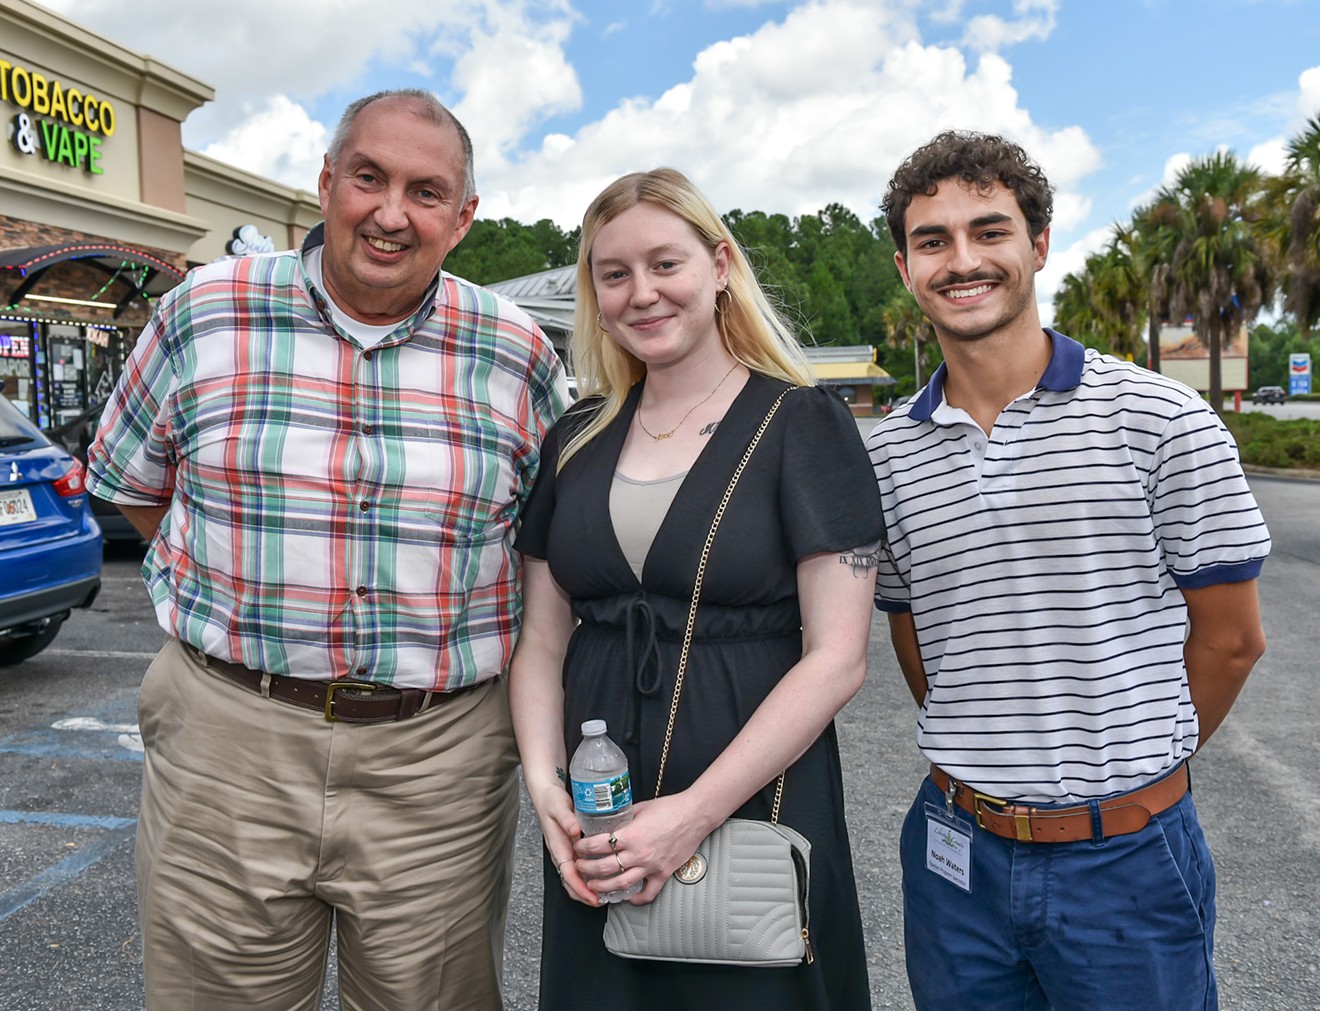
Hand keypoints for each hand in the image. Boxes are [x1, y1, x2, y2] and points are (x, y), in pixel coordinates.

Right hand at [528, 781, 597, 906]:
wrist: (545, 794)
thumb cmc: (551, 801)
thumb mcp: (559, 807)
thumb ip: (566, 818)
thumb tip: (574, 830)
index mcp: (557, 847)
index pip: (568, 875)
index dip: (581, 889)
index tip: (593, 898)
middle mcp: (561, 853)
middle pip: (570, 882)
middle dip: (584, 895)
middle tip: (602, 901)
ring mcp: (565, 852)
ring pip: (575, 877)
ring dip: (587, 888)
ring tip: (603, 893)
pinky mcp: (570, 848)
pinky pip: (578, 868)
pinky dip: (587, 876)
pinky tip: (600, 876)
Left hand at [572, 795, 715, 903]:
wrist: (695, 814)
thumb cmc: (669, 807)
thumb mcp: (640, 808)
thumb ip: (624, 819)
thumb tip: (610, 824)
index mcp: (631, 834)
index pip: (598, 845)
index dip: (583, 848)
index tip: (577, 848)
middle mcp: (639, 853)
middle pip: (604, 868)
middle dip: (587, 869)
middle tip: (579, 868)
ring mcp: (651, 866)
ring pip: (621, 884)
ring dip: (603, 887)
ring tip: (593, 886)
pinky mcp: (664, 873)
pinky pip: (648, 893)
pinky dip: (636, 899)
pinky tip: (626, 898)